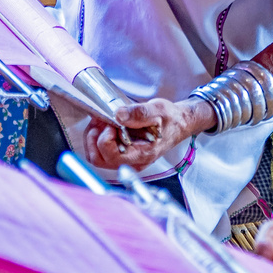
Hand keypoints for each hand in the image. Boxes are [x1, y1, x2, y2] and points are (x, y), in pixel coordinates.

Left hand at [83, 98, 206, 170]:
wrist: (178, 124)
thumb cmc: (170, 120)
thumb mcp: (158, 110)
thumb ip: (139, 113)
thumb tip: (119, 115)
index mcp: (141, 155)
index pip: (111, 155)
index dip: (105, 138)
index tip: (113, 123)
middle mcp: (132, 162)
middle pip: (98, 159)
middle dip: (94, 138)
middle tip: (102, 121)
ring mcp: (126, 160)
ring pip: (96, 156)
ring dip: (93, 137)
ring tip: (103, 121)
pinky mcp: (123, 154)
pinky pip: (102, 152)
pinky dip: (97, 137)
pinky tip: (105, 124)